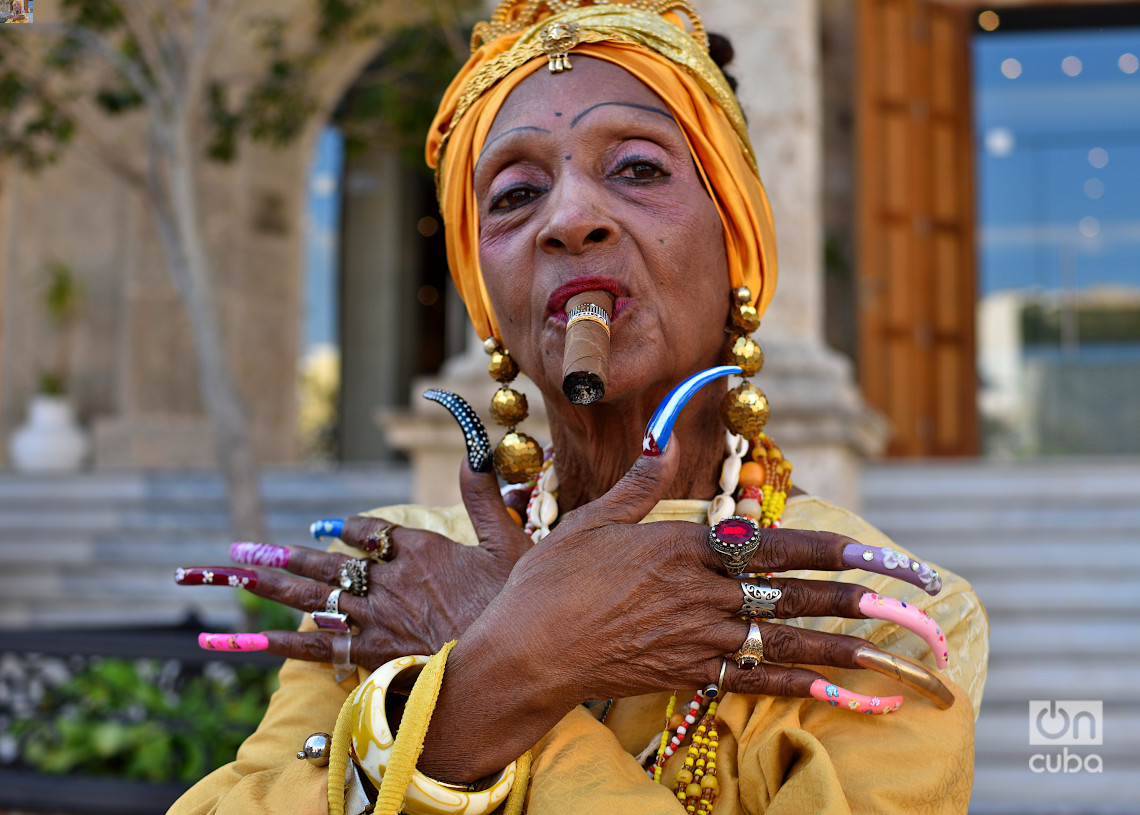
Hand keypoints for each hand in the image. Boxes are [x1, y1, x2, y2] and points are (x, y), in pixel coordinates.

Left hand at [179, 459, 531, 672]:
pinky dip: (277, 642)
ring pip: (311, 597)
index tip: (324, 527)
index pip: (369, 532)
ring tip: (230, 575)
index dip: (346, 529)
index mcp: (419, 548)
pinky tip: (243, 638)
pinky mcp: (372, 654)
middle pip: (325, 564)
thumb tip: (473, 449)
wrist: (510, 657)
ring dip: (268, 585)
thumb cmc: (515, 601)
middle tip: (240, 548)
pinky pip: (316, 646)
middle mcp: (387, 579)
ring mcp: (376, 617)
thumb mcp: (508, 541)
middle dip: (280, 555)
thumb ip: (482, 495)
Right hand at [418, 440, 952, 781]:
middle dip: (870, 599)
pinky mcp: (693, 676)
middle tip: (926, 605)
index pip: (779, 543)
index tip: (887, 553)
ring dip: (857, 647)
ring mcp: (702, 639)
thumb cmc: (554, 581)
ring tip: (910, 656)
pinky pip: (764, 682)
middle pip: (801, 594)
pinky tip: (856, 696)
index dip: (840, 548)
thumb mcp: (595, 519)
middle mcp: (705, 593)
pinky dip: (813, 689)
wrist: (525, 654)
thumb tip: (671, 433)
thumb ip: (644, 480)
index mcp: (686, 546)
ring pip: (794, 641)